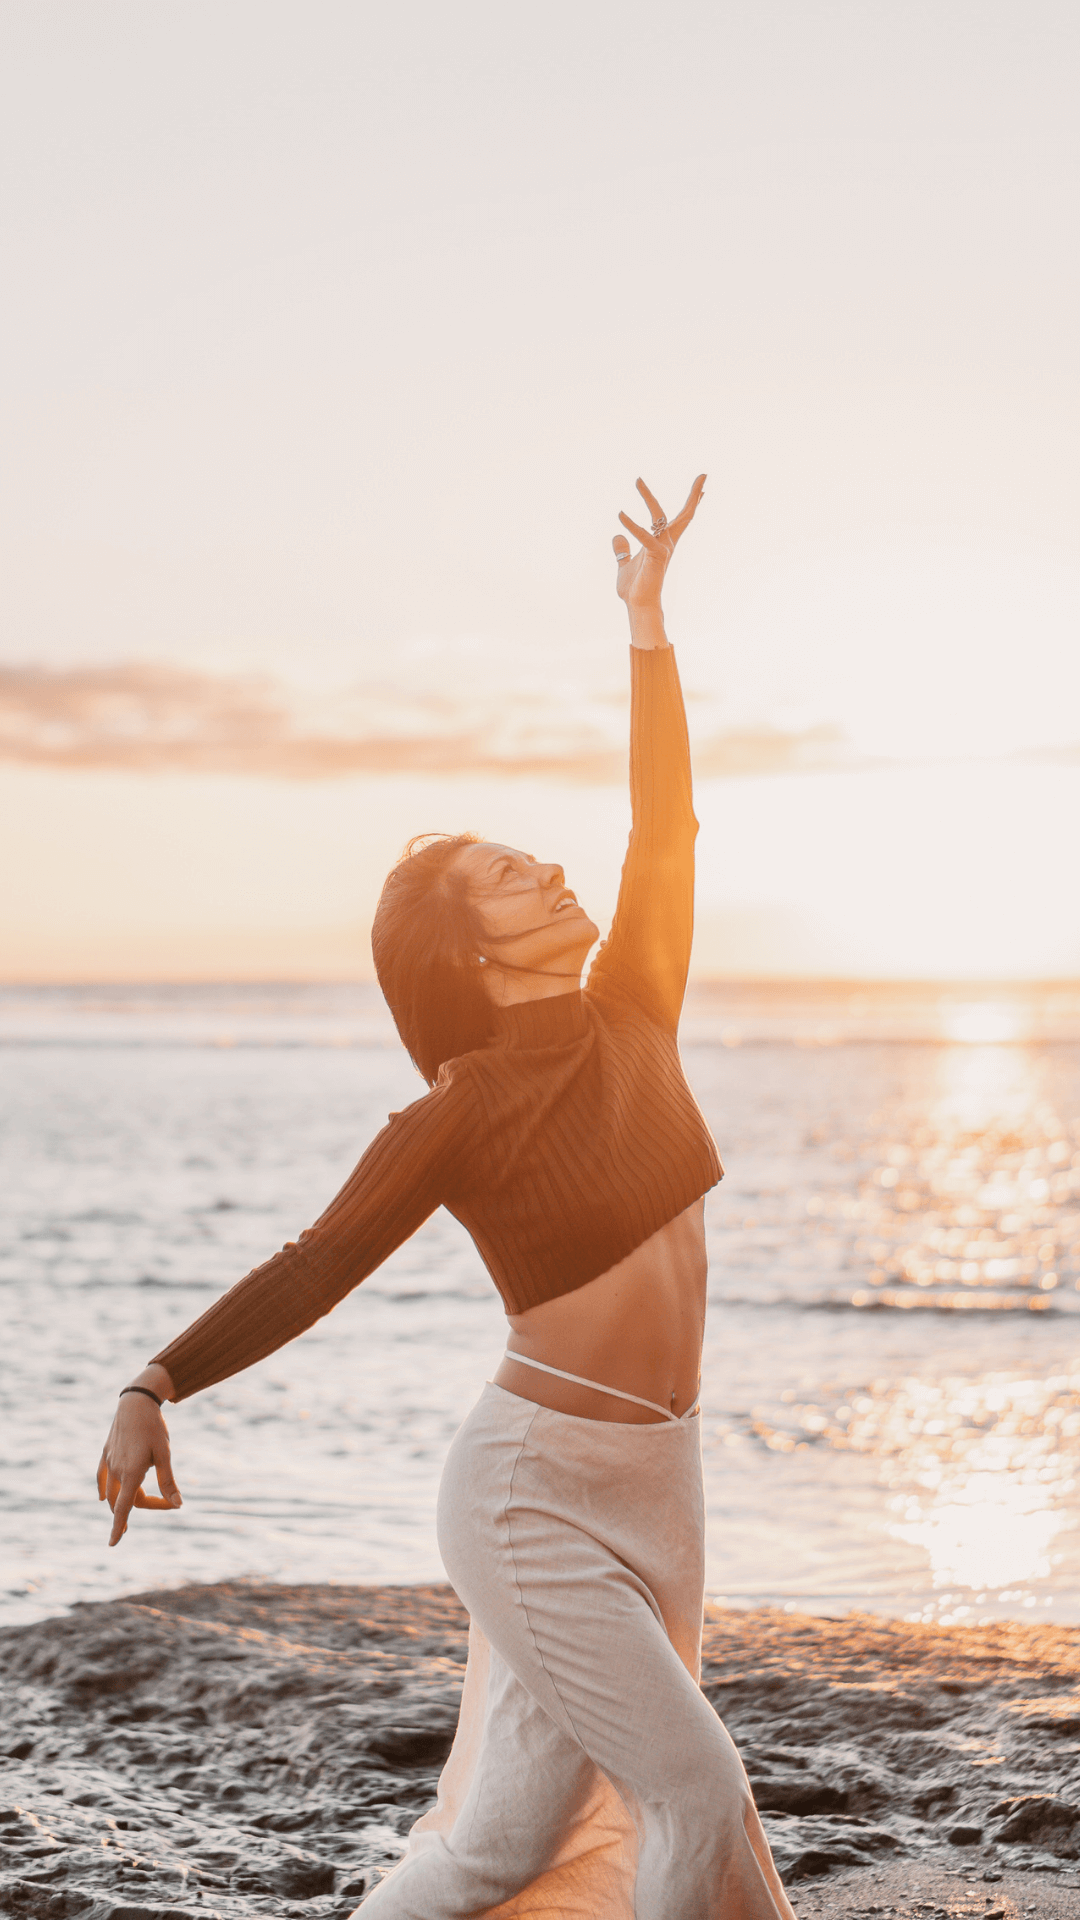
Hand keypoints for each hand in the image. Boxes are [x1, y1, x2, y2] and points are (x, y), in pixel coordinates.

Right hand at [97, 1373, 181, 1546]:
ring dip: (123, 1501)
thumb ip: (168, 1482)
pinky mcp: (105, 1453)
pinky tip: (102, 1496)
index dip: (118, 1528)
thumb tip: (178, 1505)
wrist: (136, 1401)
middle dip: (146, 1504)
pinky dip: (103, 1489)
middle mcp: (117, 1470)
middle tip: (167, 1502)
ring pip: (113, 1491)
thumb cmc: (154, 1427)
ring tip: (131, 1511)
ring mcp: (109, 1462)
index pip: (123, 1509)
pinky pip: (101, 1478)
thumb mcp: (165, 1454)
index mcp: (131, 1473)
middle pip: (127, 1499)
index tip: (113, 1544)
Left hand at [613, 474, 705, 611]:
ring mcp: (663, 548)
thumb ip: (623, 550)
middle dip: (694, 495)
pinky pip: (644, 536)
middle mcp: (667, 543)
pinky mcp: (656, 555)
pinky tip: (620, 514)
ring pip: (660, 516)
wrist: (638, 606)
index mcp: (662, 543)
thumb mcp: (624, 565)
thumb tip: (617, 536)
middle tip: (703, 475)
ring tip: (638, 480)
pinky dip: (631, 525)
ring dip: (648, 497)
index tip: (702, 489)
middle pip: (684, 515)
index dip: (691, 504)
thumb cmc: (635, 589)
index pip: (678, 520)